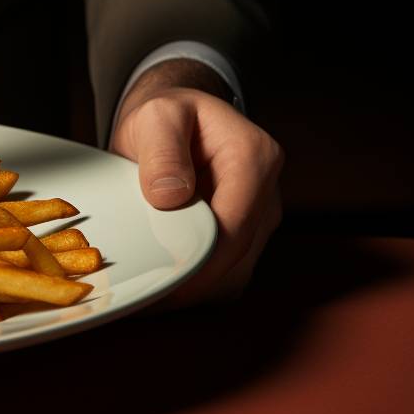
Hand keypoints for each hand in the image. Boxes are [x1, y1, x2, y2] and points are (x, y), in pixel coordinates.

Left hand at [110, 59, 282, 305]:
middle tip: (146, 297)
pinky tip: (163, 287)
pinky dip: (198, 286)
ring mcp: (259, 218)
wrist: (177, 120)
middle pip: (238, 255)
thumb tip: (170, 196)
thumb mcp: (157, 117)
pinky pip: (227, 274)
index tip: (164, 278)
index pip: (235, 224)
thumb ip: (163, 152)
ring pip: (235, 272)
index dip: (201, 257)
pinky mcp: (244, 237)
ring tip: (149, 295)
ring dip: (196, 289)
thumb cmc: (168, 116)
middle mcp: (266, 193)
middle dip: (195, 281)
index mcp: (254, 158)